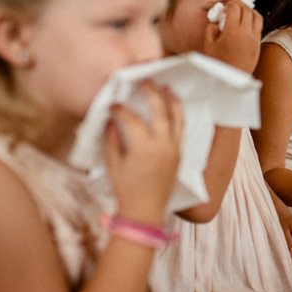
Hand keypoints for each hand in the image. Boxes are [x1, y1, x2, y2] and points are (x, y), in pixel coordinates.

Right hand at [104, 81, 183, 223]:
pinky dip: (178, 116)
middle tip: (145, 80)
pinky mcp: (179, 154)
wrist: (145, 211)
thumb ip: (111, 140)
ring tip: (166, 87)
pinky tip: (172, 108)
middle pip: (160, 111)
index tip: (112, 105)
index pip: (132, 119)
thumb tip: (110, 120)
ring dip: (172, 100)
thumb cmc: (126, 190)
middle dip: (152, 93)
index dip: (120, 109)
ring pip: (177, 118)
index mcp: (144, 148)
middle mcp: (163, 145)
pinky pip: (182, 130)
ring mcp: (174, 149)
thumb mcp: (113, 165)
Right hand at [203, 0, 261, 73]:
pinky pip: (259, 27)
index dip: (229, 4)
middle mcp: (246, 33)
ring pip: (257, 16)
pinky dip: (254, 21)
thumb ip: (211, 28)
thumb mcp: (208, 44)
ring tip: (242, 12)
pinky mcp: (258, 45)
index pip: (234, 8)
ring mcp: (254, 39)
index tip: (224, 8)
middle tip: (232, 6)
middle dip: (239, 4)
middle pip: (247, 10)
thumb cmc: (218, 63)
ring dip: (250, 11)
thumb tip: (217, 21)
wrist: (231, 79)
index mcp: (232, 31)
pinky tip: (246, 24)